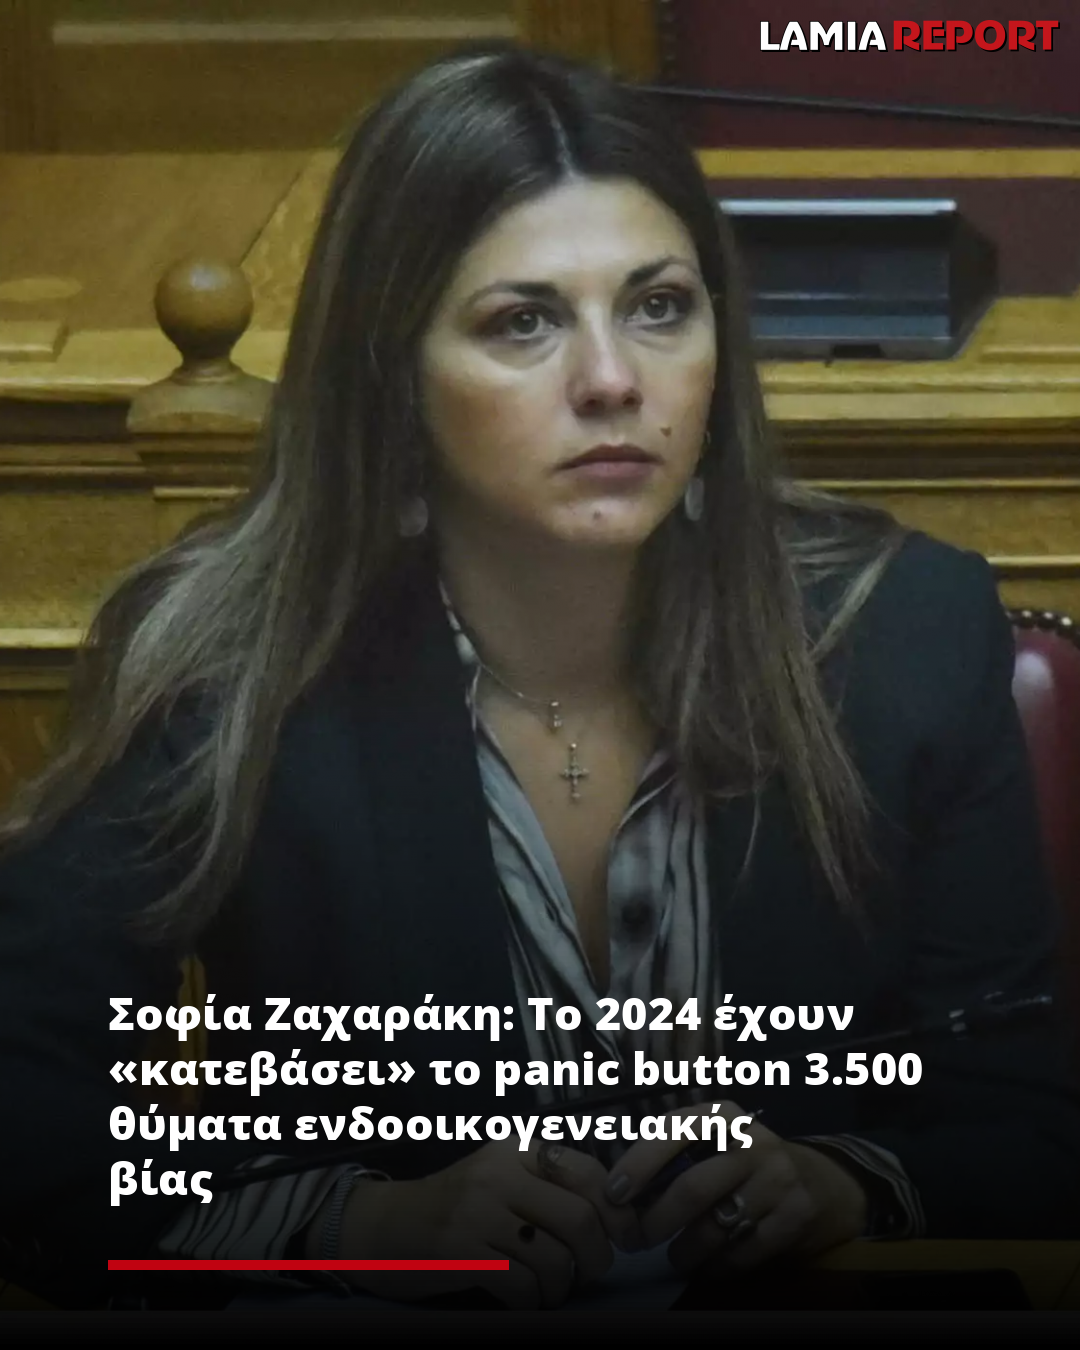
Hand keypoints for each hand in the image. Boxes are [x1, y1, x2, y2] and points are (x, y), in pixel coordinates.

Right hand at [316, 1141, 642, 1307]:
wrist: (384, 1224)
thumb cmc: (454, 1206)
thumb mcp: (501, 1176)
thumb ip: (548, 1184)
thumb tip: (613, 1213)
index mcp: (517, 1148)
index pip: (588, 1172)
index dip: (617, 1212)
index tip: (624, 1237)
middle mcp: (500, 1172)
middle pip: (580, 1219)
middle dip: (597, 1257)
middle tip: (589, 1272)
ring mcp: (478, 1211)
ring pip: (554, 1259)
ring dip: (561, 1287)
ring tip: (548, 1290)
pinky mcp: (461, 1252)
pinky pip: (521, 1286)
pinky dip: (530, 1302)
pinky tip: (520, 1298)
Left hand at [605, 1101, 867, 1273]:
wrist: (823, 1183)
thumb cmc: (750, 1162)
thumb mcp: (718, 1140)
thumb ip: (676, 1154)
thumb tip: (622, 1189)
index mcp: (723, 1115)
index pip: (672, 1131)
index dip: (638, 1164)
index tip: (614, 1194)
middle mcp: (752, 1141)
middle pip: (692, 1188)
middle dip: (657, 1221)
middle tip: (638, 1240)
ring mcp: (777, 1179)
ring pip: (714, 1227)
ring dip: (685, 1250)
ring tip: (675, 1256)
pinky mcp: (794, 1216)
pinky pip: (741, 1253)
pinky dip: (716, 1265)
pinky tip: (710, 1263)